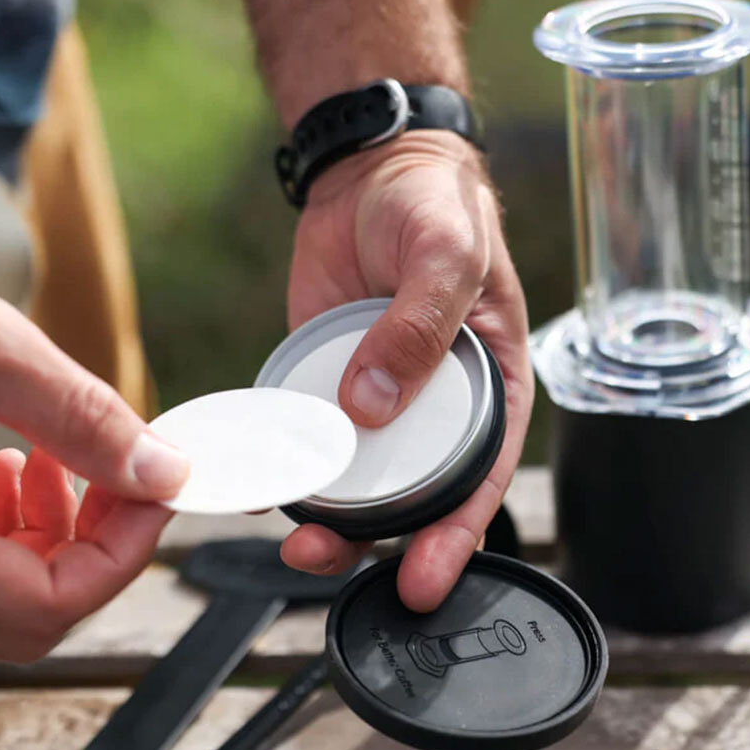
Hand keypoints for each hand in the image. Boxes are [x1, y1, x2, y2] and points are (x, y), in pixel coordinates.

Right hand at [0, 278, 189, 660]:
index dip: (125, 550)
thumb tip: (165, 471)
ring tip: (54, 462)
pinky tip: (9, 469)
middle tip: (118, 472)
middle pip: (28, 614)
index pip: (46, 607)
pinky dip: (5, 535)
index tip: (160, 487)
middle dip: (96, 541)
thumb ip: (76, 417)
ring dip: (53, 538)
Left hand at [280, 131, 533, 610]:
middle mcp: (434, 406)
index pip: (482, 477)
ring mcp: (377, 398)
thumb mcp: (448, 257)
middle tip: (328, 556)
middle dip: (379, 540)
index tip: (425, 577)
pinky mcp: (327, 381)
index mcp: (488, 387)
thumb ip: (420, 329)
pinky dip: (286, 462)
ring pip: (357, 477)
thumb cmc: (437, 207)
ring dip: (327, 514)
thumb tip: (372, 408)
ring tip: (293, 535)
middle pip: (414, 494)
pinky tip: (260, 482)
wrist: (373, 171)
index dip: (457, 535)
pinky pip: (308, 432)